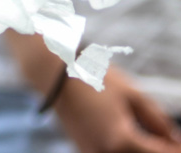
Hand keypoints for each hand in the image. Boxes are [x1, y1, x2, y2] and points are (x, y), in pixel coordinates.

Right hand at [54, 68, 180, 152]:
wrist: (52, 75)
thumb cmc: (93, 78)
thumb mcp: (132, 95)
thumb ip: (157, 121)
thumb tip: (174, 139)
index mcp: (121, 141)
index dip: (176, 148)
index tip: (180, 141)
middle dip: (161, 149)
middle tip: (172, 141)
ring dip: (143, 149)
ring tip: (155, 140)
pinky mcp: (84, 150)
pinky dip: (126, 150)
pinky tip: (136, 141)